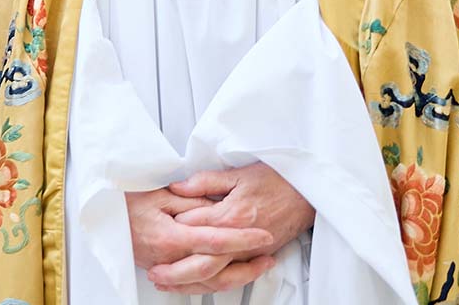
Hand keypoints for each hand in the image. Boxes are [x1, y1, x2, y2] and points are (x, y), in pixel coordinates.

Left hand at [144, 163, 313, 292]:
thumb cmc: (273, 180)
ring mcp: (247, 252)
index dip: (173, 229)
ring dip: (191, 282)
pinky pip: (231, 277)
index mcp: (231, 215)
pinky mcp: (254, 258)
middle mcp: (238, 239)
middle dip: (176, 270)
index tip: (155, 229)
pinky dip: (211, 284)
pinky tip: (196, 284)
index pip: (194, 227)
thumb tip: (177, 186)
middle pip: (202, 262)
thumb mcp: (236, 173)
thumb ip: (205, 181)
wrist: (304, 193)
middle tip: (155, 271)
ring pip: (216, 276)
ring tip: (168, 283)